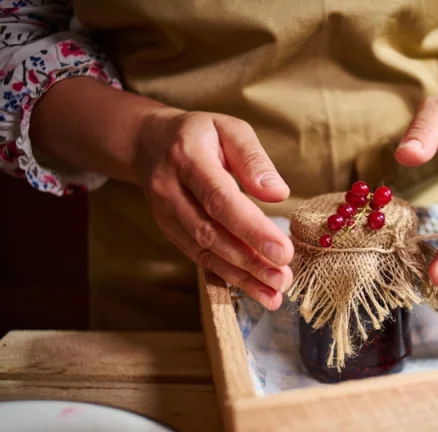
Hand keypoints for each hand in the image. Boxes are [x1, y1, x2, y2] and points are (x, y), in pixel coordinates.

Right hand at [134, 109, 293, 309]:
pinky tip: (255, 288)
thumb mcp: (230, 128)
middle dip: (250, 260)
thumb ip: (254, 159)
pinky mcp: (169, 231)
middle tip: (284, 279)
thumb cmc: (201, 133)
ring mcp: (165, 214)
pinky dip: (228, 276)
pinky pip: (198, 257)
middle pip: (211, 232)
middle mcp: (169, 190)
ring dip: (241, 276)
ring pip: (203, 251)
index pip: (220, 199)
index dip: (252, 228)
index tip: (283, 250)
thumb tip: (279, 193)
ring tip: (274, 292)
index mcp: (187, 157)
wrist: (148, 141)